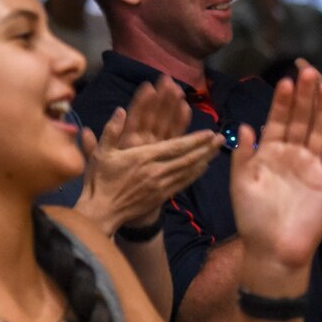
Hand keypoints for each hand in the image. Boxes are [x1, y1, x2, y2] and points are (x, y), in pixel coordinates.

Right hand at [74, 77, 221, 231]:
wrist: (102, 212)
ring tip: (218, 151)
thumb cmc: (99, 181)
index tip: (209, 132)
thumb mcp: (100, 153)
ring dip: (205, 160)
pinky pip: (183, 183)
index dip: (194, 140)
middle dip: (206, 148)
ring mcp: (161, 185)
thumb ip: (111, 131)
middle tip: (221, 139)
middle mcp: (156, 170)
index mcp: (143, 157)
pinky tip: (204, 168)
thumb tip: (121, 110)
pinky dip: (195, 175)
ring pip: (188, 170)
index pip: (175, 147)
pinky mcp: (161, 196)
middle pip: (187, 158)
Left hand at [229, 67, 321, 270]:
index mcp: (269, 153)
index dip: (282, 102)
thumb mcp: (241, 183)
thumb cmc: (253, 218)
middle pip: (301, 120)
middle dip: (304, 97)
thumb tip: (245, 125)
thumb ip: (243, 155)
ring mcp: (311, 166)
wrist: (274, 249)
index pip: (277, 120)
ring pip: (319, 131)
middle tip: (310, 72)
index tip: (286, 81)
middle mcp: (292, 155)